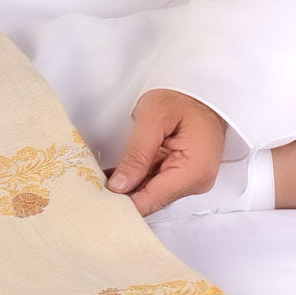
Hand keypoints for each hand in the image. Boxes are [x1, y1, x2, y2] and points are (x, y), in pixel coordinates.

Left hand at [106, 88, 226, 215]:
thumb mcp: (153, 118)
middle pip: (152, 199)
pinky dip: (136, 178)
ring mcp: (191, 179)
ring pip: (151, 193)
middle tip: (94, 187)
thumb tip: (120, 186)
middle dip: (123, 194)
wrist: (201, 90)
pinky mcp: (183, 174)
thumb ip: (136, 155)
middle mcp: (196, 181)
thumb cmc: (183, 96)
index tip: (99, 201)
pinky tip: (117, 173)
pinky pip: (155, 183)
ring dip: (128, 186)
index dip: (123, 204)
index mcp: (194, 170)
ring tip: (101, 177)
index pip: (152, 200)